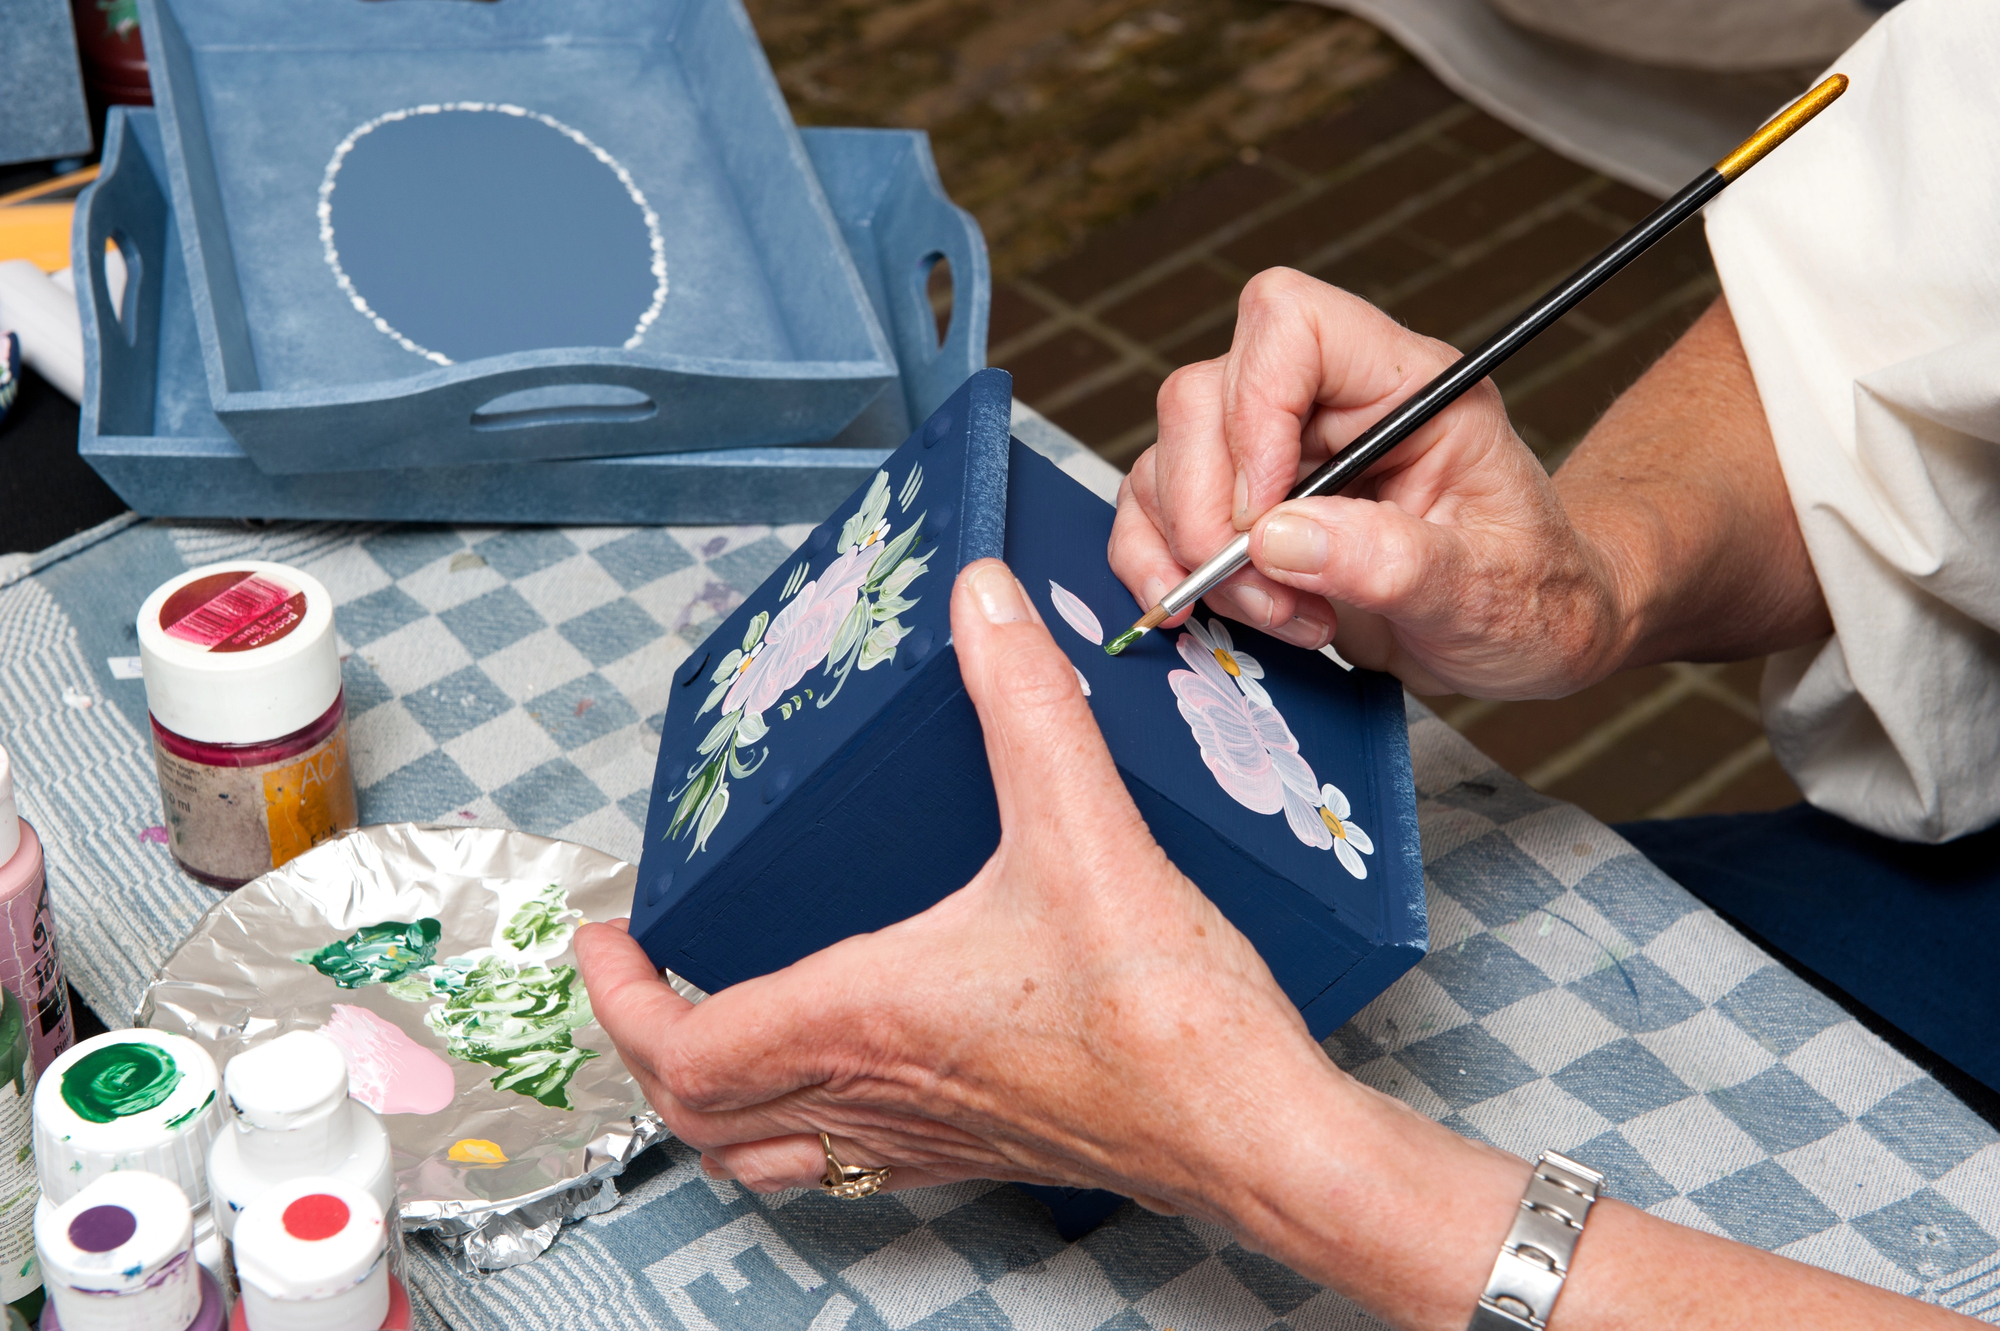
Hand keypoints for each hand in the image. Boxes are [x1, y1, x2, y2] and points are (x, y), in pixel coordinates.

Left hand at [575, 559, 1942, 1330]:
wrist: (1255, 1131)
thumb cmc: (1169, 1020)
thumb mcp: (1084, 829)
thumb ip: (1024, 703)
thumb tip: (982, 605)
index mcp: (865, 1019)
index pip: (680, 1045)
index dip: (617, 995)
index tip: (608, 933)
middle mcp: (875, 1093)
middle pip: (698, 1114)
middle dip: (648, 1042)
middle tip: (647, 974)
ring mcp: (923, 1137)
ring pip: (762, 1156)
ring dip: (712, 1099)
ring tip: (712, 1025)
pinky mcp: (976, 1151)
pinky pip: (843, 1162)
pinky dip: (797, 1125)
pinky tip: (843, 1066)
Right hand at [1109, 268, 1622, 698]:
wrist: (1528, 638)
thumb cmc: (1535, 596)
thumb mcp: (1488, 589)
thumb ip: (1392, 562)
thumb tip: (1279, 540)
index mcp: (1405, 387)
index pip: (1292, 325)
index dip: (1255, 411)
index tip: (1264, 516)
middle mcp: (1329, 406)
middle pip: (1202, 395)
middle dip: (1207, 509)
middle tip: (1261, 590)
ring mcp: (1276, 456)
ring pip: (1166, 459)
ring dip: (1191, 554)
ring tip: (1279, 617)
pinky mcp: (1239, 511)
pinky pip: (1153, 514)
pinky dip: (1162, 569)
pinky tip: (1225, 614)